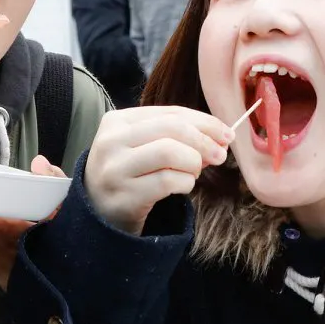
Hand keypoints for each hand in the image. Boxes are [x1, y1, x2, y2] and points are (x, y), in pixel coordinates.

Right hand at [82, 107, 231, 233]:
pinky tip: (182, 187)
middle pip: (172, 128)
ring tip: (194, 172)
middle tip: (220, 155)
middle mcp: (111, 141)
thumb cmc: (129, 172)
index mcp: (117, 121)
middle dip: (204, 141)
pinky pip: (168, 182)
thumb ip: (175, 136)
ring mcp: (115, 169)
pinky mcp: (124, 196)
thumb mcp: (141, 145)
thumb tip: (220, 137)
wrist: (97, 210)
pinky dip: (186, 183)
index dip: (205, 122)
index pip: (170, 113)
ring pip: (170, 152)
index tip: (226, 134)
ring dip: (194, 163)